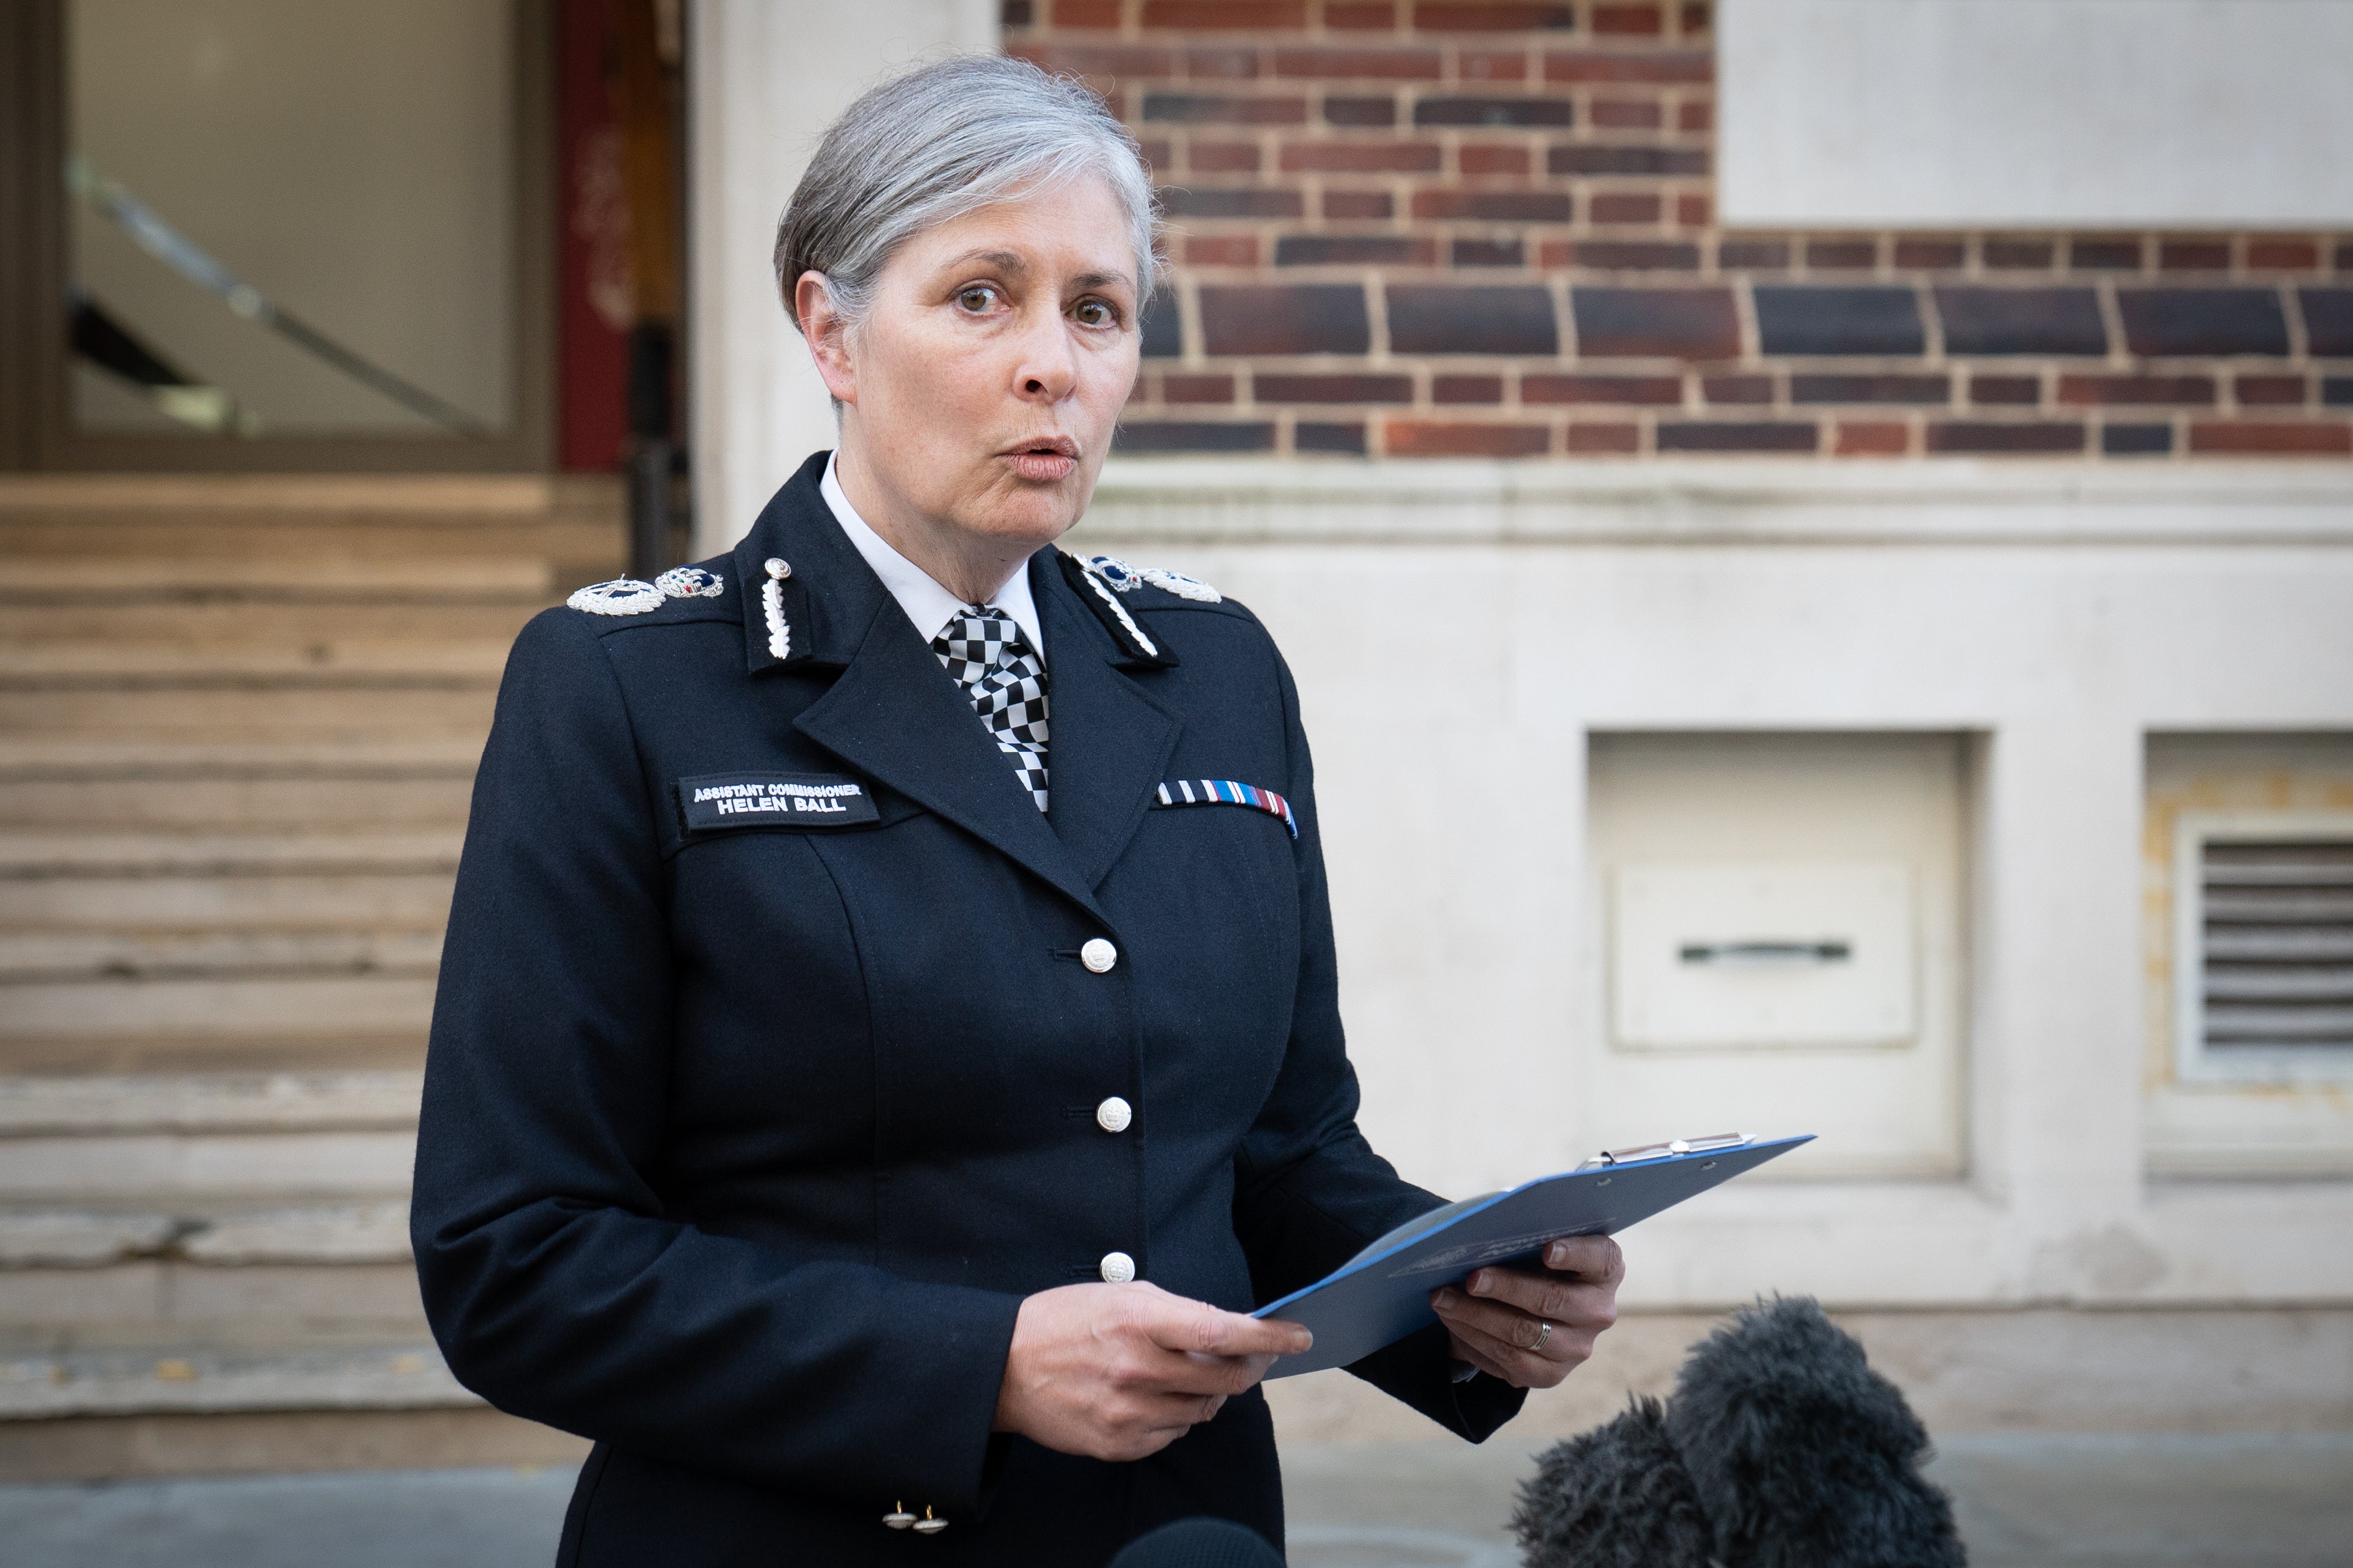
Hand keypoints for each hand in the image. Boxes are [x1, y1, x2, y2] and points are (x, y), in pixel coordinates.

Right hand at [992, 1281, 1312, 1461]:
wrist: (1004, 1368)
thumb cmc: (1065, 1321)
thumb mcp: (1121, 1295)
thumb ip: (1179, 1311)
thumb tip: (1231, 1331)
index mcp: (1141, 1321)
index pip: (1224, 1331)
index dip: (1270, 1336)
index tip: (1299, 1336)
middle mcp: (1138, 1369)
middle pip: (1226, 1380)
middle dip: (1247, 1368)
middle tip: (1248, 1358)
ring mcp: (1129, 1412)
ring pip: (1204, 1411)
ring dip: (1208, 1394)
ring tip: (1181, 1374)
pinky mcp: (1119, 1445)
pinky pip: (1173, 1435)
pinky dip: (1176, 1417)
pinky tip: (1151, 1397)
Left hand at [1429, 1235, 1621, 1389]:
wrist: (1534, 1308)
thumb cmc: (1533, 1262)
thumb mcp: (1538, 1244)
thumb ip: (1525, 1237)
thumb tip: (1482, 1235)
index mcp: (1605, 1270)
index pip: (1600, 1258)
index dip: (1574, 1254)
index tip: (1545, 1249)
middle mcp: (1599, 1312)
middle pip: (1552, 1300)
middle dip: (1505, 1288)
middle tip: (1470, 1278)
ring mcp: (1578, 1348)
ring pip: (1523, 1333)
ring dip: (1476, 1315)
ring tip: (1443, 1298)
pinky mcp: (1551, 1375)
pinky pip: (1508, 1360)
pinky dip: (1474, 1339)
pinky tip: (1451, 1321)